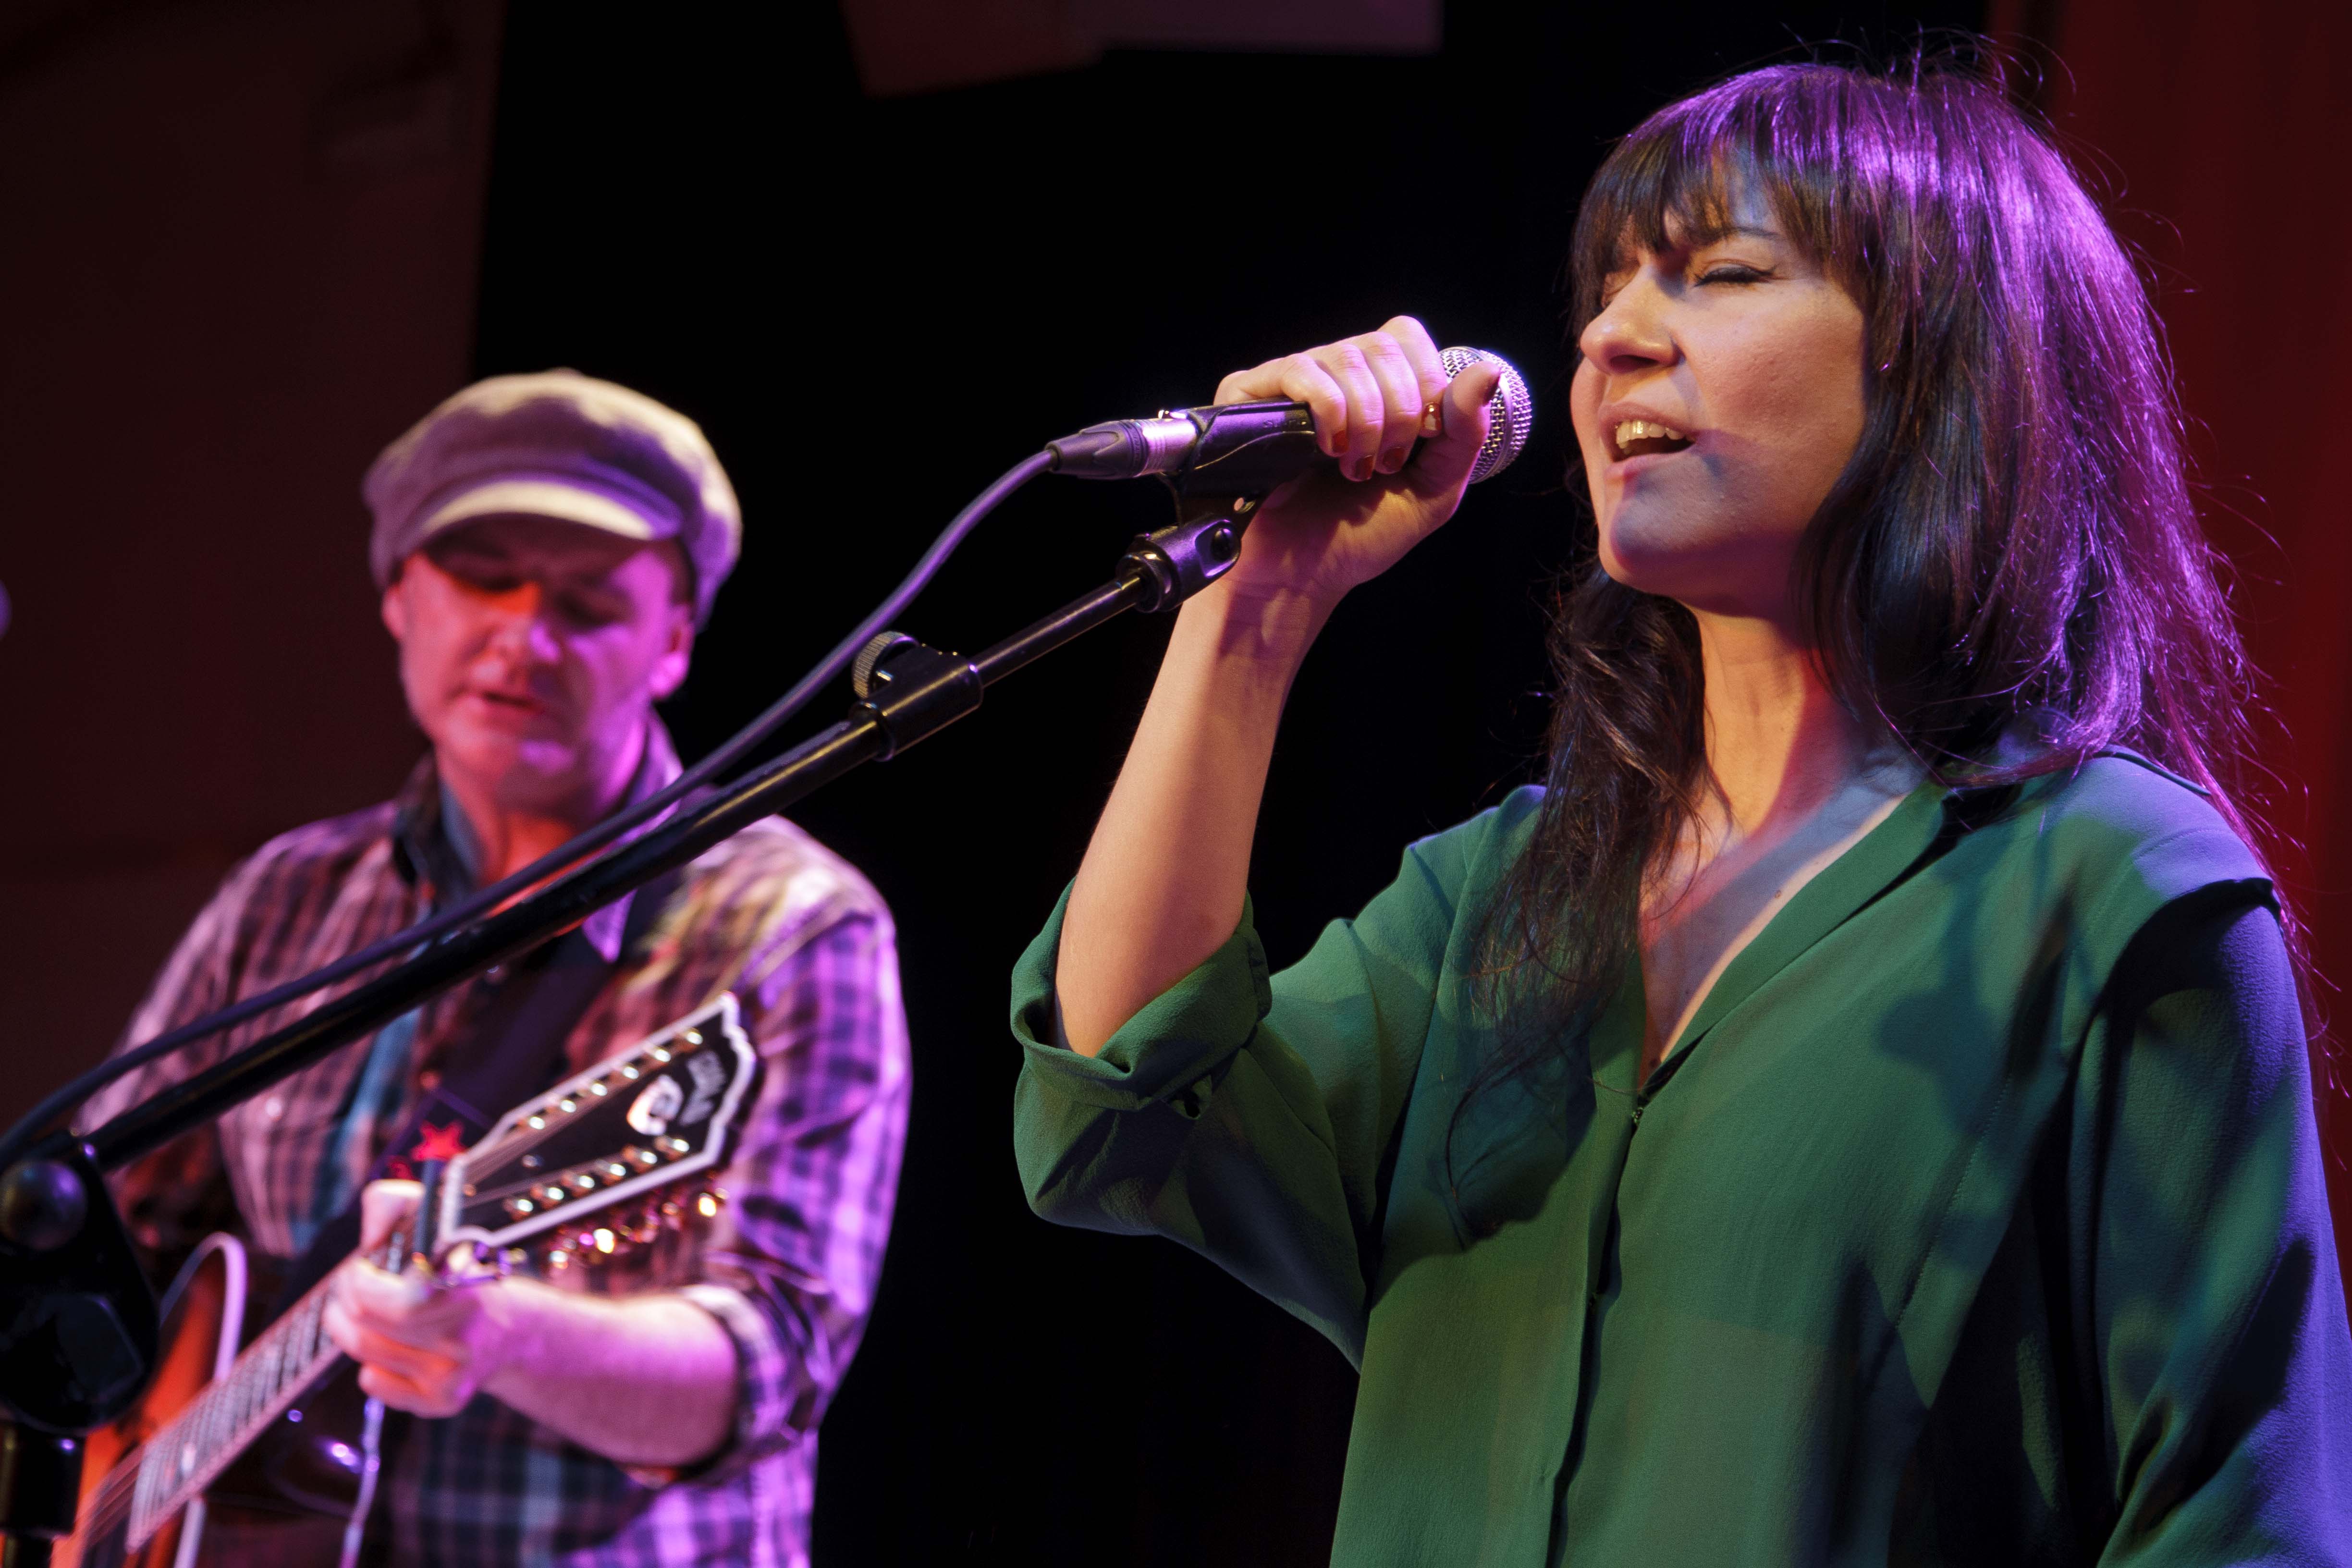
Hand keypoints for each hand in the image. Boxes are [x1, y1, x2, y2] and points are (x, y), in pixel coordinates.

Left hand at [322, 1179, 513, 1417]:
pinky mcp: (445, 1400)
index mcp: (464, 1284)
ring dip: (349, 1329)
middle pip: (365, 1324)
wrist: (511, 1329)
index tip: (360, 1266)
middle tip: (349, 1286)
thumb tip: (369, 1236)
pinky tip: (388, 1348)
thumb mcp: (435, 1219)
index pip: (395, 1301)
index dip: (359, 1281)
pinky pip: (374, 1384)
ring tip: (357, 1313)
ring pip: (365, 1353)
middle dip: (345, 1300)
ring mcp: (454, 1371)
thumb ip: (391, 1204)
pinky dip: (369, 1365)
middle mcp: (463, 1331)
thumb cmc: (459, 1267)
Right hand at [1208, 314, 1500, 610]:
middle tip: (1385, 465)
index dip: (1424, 381)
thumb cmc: (1362, 536)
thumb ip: (1466, 431)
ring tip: (1353, 469)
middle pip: (1383, 344)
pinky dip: (1329, 410)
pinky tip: (1325, 452)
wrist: (1303, 576)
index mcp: (1376, 387)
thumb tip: (1488, 370)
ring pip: (1346, 355)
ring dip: (1365, 421)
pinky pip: (1300, 369)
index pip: (1406, 337)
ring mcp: (1292, 382)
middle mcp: (1334, 374)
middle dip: (1399, 411)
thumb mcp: (1435, 488)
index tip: (1421, 439)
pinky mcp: (1251, 394)